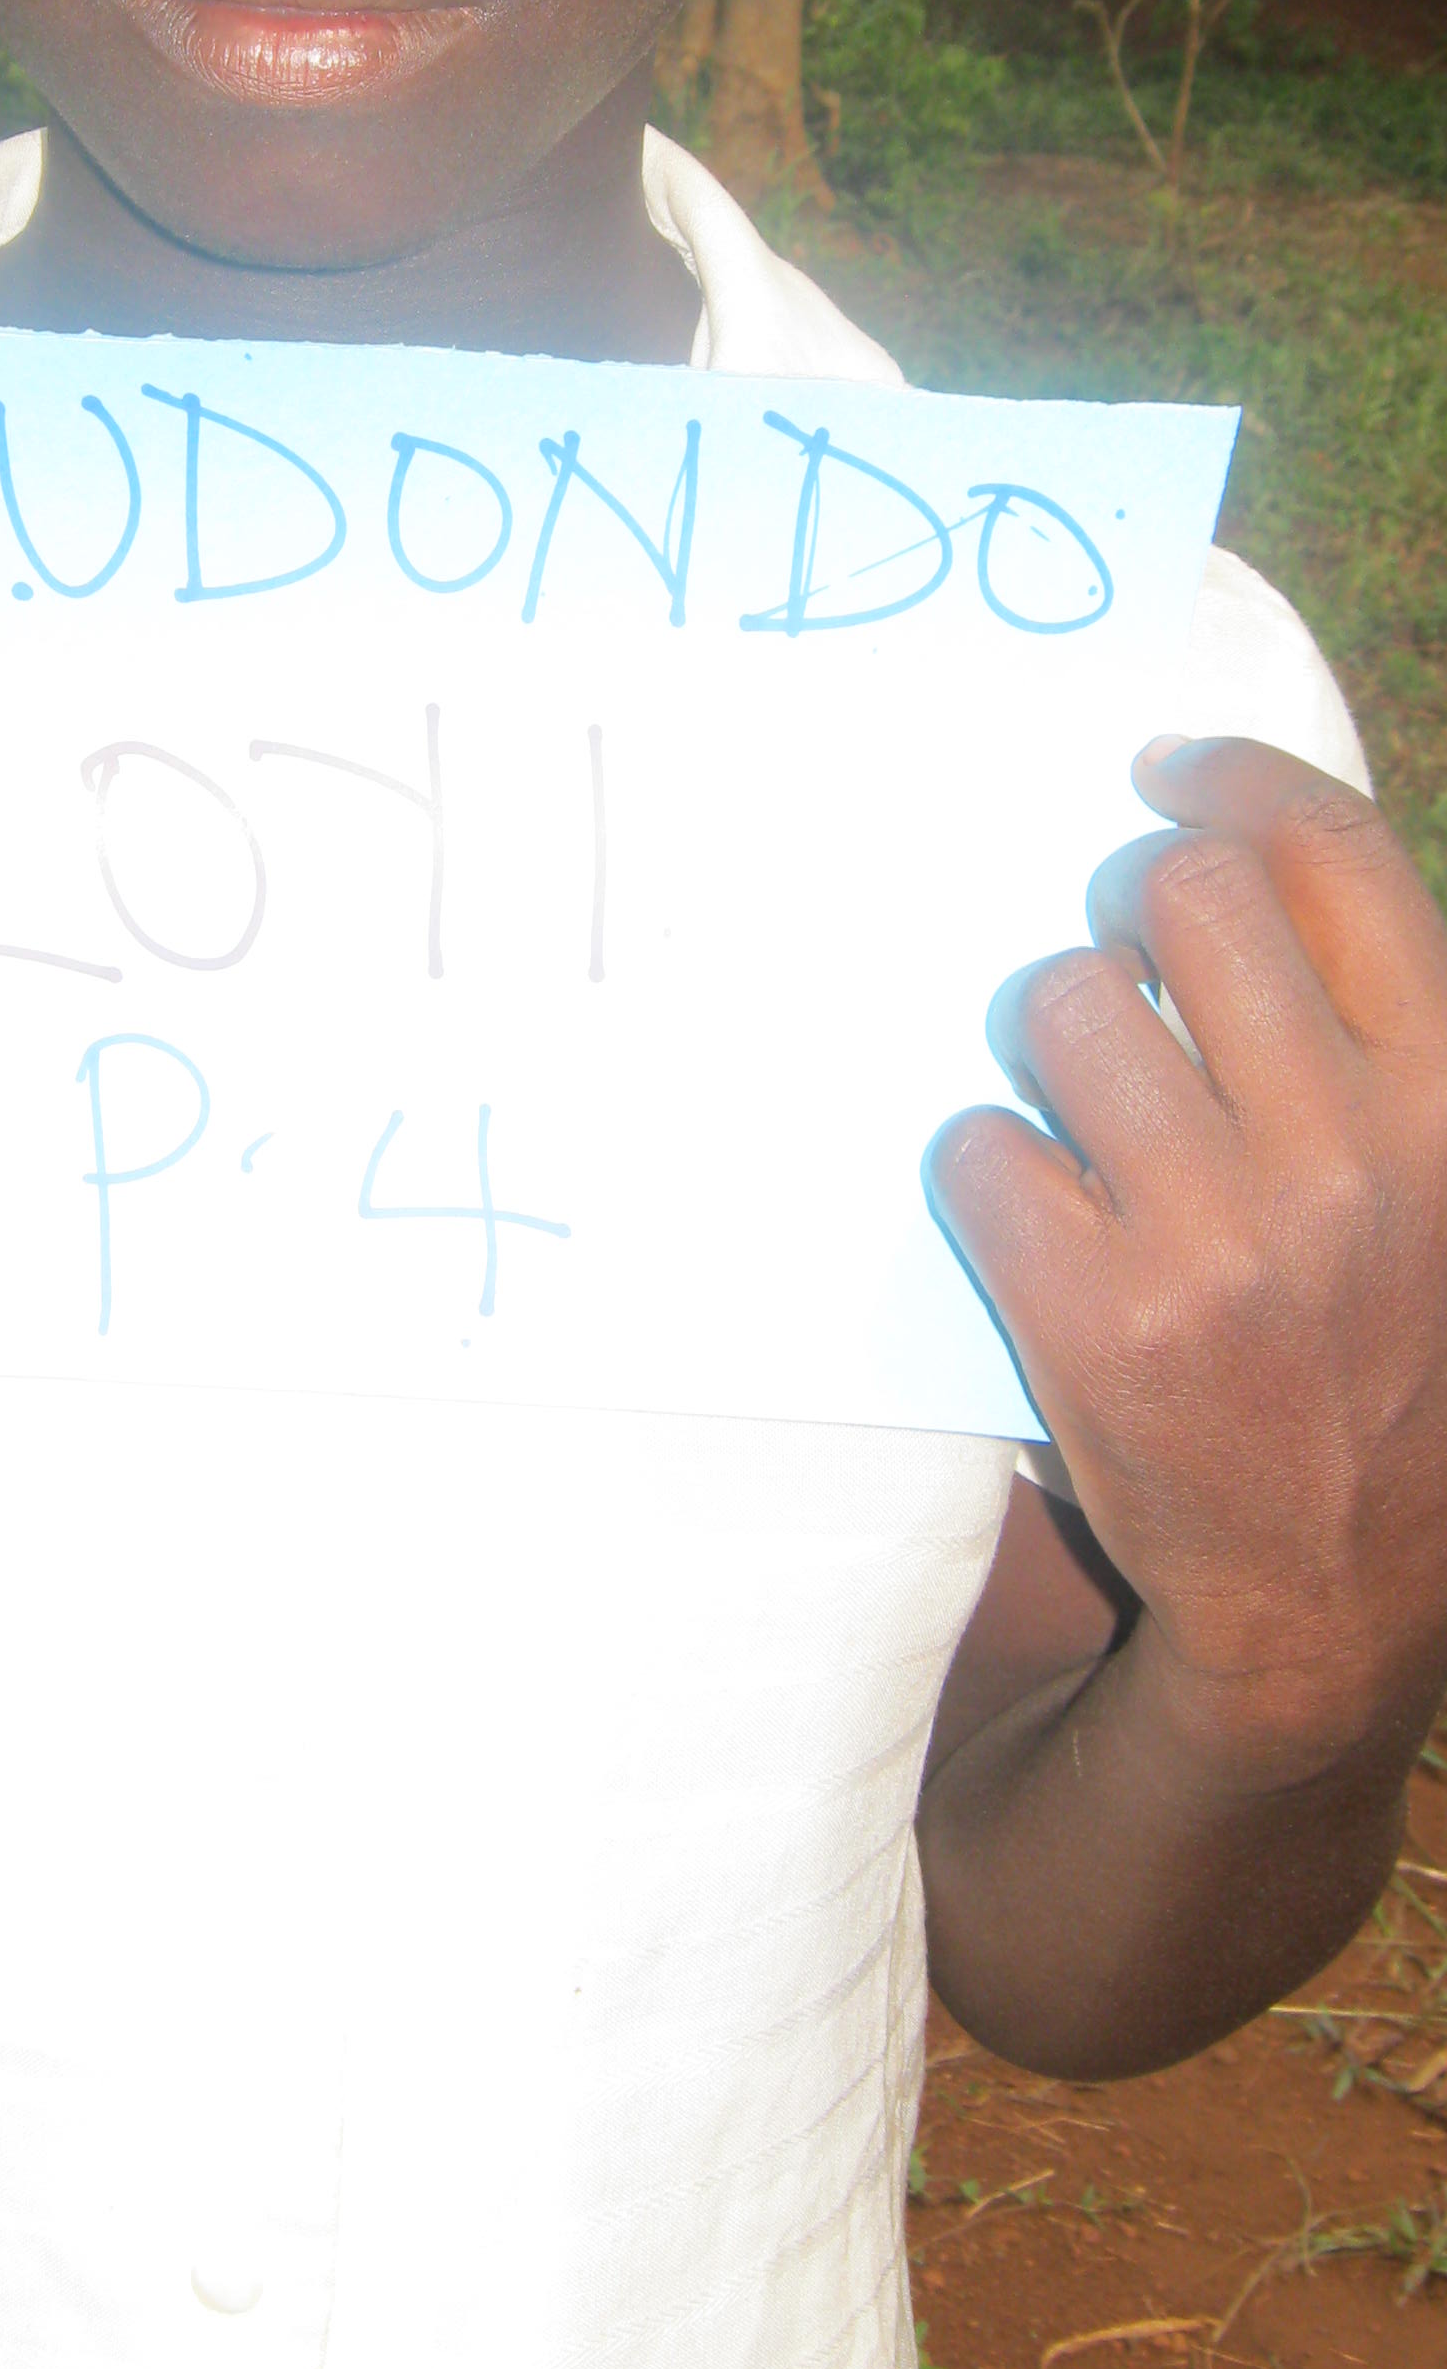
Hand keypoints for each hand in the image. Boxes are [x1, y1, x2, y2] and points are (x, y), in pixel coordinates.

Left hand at [928, 737, 1446, 1784]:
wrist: (1337, 1597)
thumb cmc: (1388, 1352)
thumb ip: (1382, 1036)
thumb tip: (1241, 847)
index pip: (1333, 856)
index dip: (1234, 781)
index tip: (1170, 772)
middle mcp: (1351, 1155)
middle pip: (1177, 895)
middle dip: (1125, 910)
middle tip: (1119, 967)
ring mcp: (1220, 1239)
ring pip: (1060, 1005)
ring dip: (1049, 1042)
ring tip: (1087, 1119)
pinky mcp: (1097, 1318)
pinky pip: (980, 1143)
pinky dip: (990, 1167)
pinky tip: (1045, 1221)